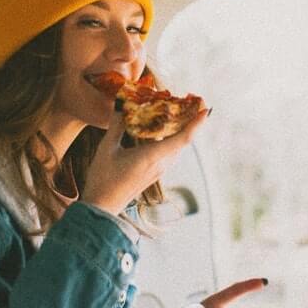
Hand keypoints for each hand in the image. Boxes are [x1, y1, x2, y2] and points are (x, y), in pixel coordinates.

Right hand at [82, 107, 208, 215]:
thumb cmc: (103, 178)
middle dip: (189, 120)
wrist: (102, 205)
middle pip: (182, 140)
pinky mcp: (154, 173)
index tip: (205, 109)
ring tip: (176, 111)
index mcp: (153, 156)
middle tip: (189, 101)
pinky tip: (160, 129)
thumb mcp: (107, 148)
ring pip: (176, 146)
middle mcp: (161, 164)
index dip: (196, 123)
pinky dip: (169, 138)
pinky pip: (168, 152)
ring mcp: (159, 170)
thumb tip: (121, 105)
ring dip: (179, 129)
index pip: (183, 138)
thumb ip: (116, 126)